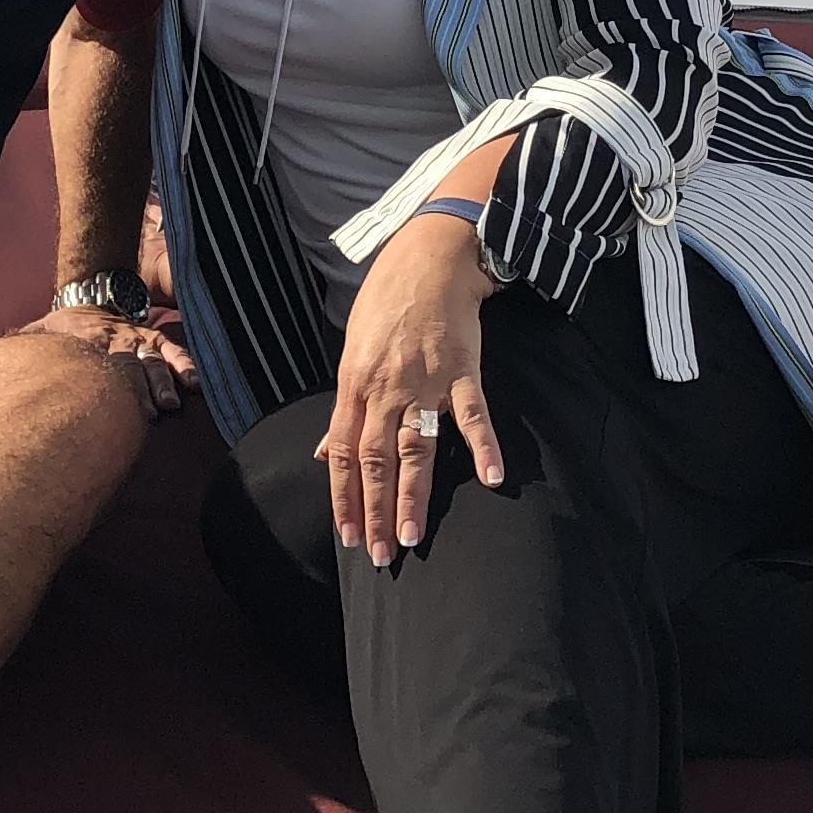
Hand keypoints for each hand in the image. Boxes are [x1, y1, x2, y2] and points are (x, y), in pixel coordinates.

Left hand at [38, 301, 192, 419]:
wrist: (89, 290)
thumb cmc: (63, 324)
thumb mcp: (41, 330)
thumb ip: (26, 349)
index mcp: (87, 340)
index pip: (98, 362)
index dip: (108, 382)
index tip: (114, 406)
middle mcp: (115, 339)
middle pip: (129, 365)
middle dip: (139, 390)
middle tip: (147, 414)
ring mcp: (136, 338)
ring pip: (151, 360)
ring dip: (161, 382)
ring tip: (170, 402)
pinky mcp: (152, 337)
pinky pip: (170, 350)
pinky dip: (183, 364)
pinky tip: (194, 382)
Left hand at [323, 212, 504, 565]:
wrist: (429, 258)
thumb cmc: (386, 303)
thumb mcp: (351, 352)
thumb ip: (343, 408)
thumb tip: (321, 452)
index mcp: (353, 385)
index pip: (341, 453)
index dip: (343, 498)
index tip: (349, 536)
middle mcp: (384, 389)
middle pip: (375, 461)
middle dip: (376, 511)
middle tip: (381, 554)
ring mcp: (424, 381)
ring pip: (416, 448)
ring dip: (414, 495)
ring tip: (414, 536)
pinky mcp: (461, 369)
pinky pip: (472, 414)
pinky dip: (483, 445)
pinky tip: (492, 478)